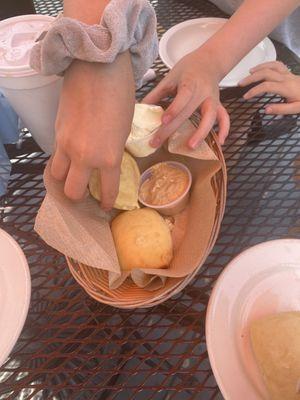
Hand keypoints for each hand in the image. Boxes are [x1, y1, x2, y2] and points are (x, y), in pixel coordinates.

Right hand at [51, 52, 134, 208]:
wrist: (97, 68)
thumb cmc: (120, 96)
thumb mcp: (124, 130)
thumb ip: (113, 151)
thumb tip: (105, 161)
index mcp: (108, 157)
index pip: (107, 191)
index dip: (107, 202)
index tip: (106, 206)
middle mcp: (84, 157)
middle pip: (72, 192)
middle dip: (79, 199)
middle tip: (86, 195)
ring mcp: (66, 145)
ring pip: (56, 176)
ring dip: (64, 181)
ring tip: (73, 178)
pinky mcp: (56, 132)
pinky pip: (55, 156)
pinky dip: (61, 163)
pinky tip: (69, 159)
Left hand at [142, 50, 229, 147]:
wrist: (210, 60)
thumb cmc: (187, 69)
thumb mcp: (170, 77)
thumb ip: (157, 93)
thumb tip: (140, 107)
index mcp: (190, 83)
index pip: (183, 97)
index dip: (174, 109)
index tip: (162, 121)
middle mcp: (203, 92)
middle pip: (188, 113)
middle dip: (172, 129)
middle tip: (157, 142)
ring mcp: (213, 100)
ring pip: (211, 117)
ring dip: (202, 132)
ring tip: (190, 146)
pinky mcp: (219, 105)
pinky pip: (224, 118)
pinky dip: (224, 129)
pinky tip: (220, 142)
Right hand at [240, 61, 299, 113]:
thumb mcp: (296, 109)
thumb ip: (280, 109)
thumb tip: (265, 110)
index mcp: (286, 88)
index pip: (266, 86)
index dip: (254, 90)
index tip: (246, 97)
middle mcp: (286, 78)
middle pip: (265, 73)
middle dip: (251, 78)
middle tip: (241, 84)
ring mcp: (288, 74)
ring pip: (271, 66)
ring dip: (258, 68)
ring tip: (248, 74)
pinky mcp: (289, 73)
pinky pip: (277, 64)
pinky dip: (267, 64)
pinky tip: (261, 68)